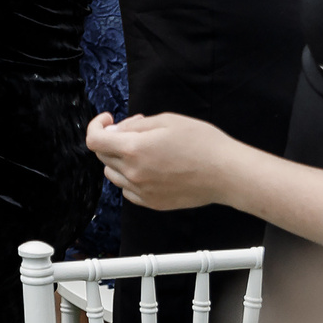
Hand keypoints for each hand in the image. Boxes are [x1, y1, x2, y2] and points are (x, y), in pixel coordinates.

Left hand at [85, 111, 237, 210]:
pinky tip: (149, 168)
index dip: (96, 126)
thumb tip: (114, 130)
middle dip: (112, 140)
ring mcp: (141, 191)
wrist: (227, 173)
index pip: (94, 141)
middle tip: (135, 131)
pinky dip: (130, 178)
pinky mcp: (152, 203)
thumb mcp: (167, 121)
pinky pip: (127, 190)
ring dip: (119, 160)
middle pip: (103, 156)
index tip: (107, 120)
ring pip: (113, 174)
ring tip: (144, 149)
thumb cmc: (203, 143)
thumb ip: (134, 125)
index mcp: (134, 149)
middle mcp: (133, 173)